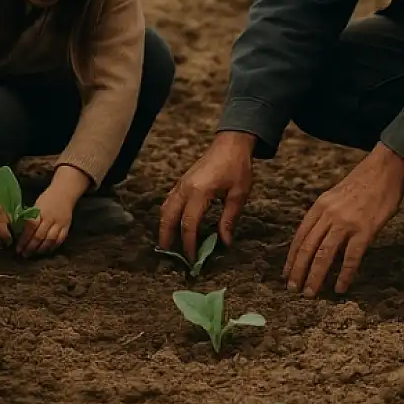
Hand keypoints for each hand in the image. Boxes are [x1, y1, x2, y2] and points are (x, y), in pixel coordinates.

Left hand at [17, 166, 89, 257]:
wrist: (65, 192)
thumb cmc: (47, 199)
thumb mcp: (36, 205)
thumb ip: (30, 218)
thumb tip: (19, 233)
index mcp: (40, 211)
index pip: (30, 228)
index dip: (24, 239)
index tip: (18, 248)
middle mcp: (50, 218)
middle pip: (39, 236)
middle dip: (30, 247)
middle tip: (24, 254)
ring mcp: (59, 223)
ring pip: (50, 240)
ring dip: (41, 249)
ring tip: (34, 254)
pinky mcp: (67, 226)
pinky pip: (60, 240)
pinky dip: (53, 247)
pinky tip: (46, 250)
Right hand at [159, 130, 256, 260]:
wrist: (231, 143)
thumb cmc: (237, 167)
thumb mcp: (238, 194)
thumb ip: (229, 219)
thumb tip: (224, 242)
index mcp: (199, 192)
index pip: (188, 225)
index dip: (189, 244)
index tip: (192, 259)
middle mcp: (185, 188)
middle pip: (168, 218)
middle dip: (167, 238)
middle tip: (169, 257)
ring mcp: (181, 184)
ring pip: (166, 209)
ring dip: (165, 227)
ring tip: (168, 245)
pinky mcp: (182, 182)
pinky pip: (169, 201)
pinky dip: (168, 216)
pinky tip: (173, 225)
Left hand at [284, 143, 403, 296]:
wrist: (385, 171)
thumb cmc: (362, 184)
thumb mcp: (335, 196)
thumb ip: (325, 216)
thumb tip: (317, 241)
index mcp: (319, 206)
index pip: (300, 237)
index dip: (292, 258)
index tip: (287, 274)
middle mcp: (328, 215)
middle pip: (308, 248)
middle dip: (299, 271)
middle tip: (294, 289)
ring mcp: (346, 223)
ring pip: (324, 255)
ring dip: (315, 277)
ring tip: (311, 293)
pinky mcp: (364, 231)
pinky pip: (351, 258)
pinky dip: (343, 275)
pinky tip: (340, 288)